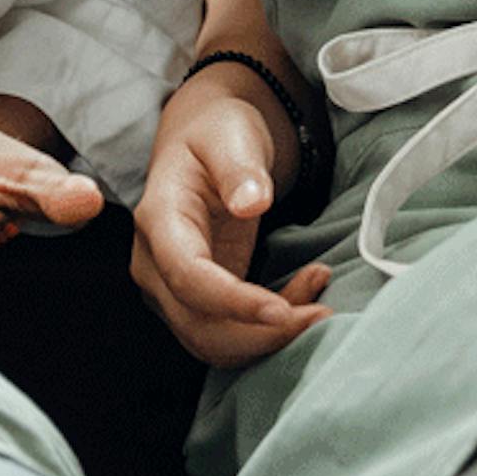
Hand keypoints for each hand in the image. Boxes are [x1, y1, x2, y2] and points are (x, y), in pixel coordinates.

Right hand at [129, 67, 333, 365]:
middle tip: (322, 314)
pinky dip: (269, 331)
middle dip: (262, 334)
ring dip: (269, 339)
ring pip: (214, 342)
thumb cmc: (218, 132)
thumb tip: (251, 203)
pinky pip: (229, 334)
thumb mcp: (231, 135)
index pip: (188, 276)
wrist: (207, 140)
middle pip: (199, 325)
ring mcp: (171, 288)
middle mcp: (154, 264)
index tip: (284, 311)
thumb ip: (239, 168)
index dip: (234, 303)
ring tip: (319, 305)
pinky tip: (304, 293)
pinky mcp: (197, 300)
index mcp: (158, 220)